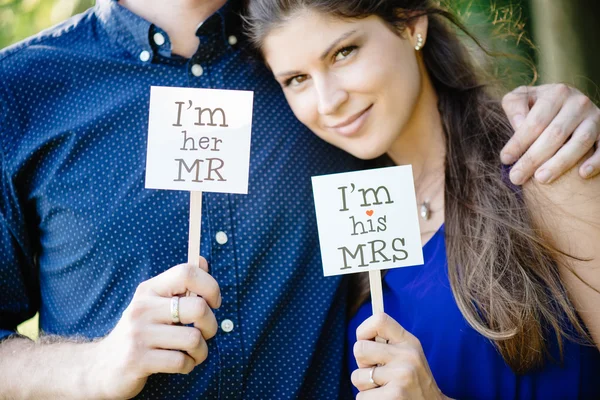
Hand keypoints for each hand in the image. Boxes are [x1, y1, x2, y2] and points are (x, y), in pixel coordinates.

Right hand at [91, 260, 220, 398]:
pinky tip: (182, 363)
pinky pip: (181, 362)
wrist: (103, 366)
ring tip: (193, 352)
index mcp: (150, 289)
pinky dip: (189, 365)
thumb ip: (180, 284)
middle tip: (205, 333)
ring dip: (201, 351)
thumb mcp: (154, 303)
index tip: (214, 303)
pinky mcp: (138, 360)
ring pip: (193, 338)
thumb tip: (203, 261)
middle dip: (211, 325)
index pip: (187, 273)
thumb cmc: (141, 332)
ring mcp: (139, 334)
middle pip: (198, 308)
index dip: (210, 286)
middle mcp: (143, 307)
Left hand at [351, 313, 446, 399]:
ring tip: (383, 388)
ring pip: (356, 376)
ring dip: (365, 386)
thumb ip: (388, 344)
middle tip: (378, 373)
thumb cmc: (414, 381)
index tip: (367, 343)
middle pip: (359, 349)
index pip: (379, 320)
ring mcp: (401, 376)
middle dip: (362, 364)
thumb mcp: (409, 355)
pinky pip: (361, 397)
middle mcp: (407, 356)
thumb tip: (361, 337)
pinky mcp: (394, 396)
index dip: (364, 331)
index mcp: (409, 342)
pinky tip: (385, 399)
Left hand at [500, 84, 599, 184]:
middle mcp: (579, 103)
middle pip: (555, 133)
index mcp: (556, 93)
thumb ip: (515, 107)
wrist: (568, 105)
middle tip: (517, 177)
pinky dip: (596, 161)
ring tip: (541, 179)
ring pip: (580, 141)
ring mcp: (595, 117)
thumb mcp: (523, 98)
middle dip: (533, 158)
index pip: (535, 121)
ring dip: (560, 162)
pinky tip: (582, 174)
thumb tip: (518, 124)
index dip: (519, 142)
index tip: (505, 159)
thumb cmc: (538, 106)